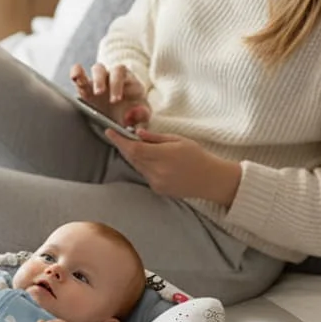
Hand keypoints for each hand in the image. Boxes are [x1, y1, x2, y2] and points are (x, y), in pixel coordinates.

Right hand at [70, 59, 149, 128]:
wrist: (124, 116)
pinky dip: (76, 73)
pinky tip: (75, 78)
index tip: (115, 100)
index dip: (117, 84)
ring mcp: (100, 80)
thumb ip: (141, 116)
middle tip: (100, 94)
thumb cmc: (134, 113)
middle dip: (102, 80)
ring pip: (96, 69)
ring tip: (87, 92)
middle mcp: (114, 77)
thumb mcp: (142, 116)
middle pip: (109, 69)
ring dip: (91, 77)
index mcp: (129, 81)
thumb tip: (130, 115)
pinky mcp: (87, 87)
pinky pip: (80, 74)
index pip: (122, 73)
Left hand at [119, 121, 239, 208]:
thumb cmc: (197, 156)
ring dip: (133, 156)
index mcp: (165, 156)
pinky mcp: (158, 189)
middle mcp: (158, 171)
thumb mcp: (179, 140)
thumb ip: (156, 138)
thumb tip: (137, 133)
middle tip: (119, 135)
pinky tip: (150, 160)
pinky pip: (144, 174)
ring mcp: (157, 182)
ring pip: (137, 166)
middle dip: (124, 146)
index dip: (119, 140)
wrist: (210, 180)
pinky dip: (142, 165)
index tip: (109, 131)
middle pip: (132, 157)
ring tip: (137, 146)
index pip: (135, 148)